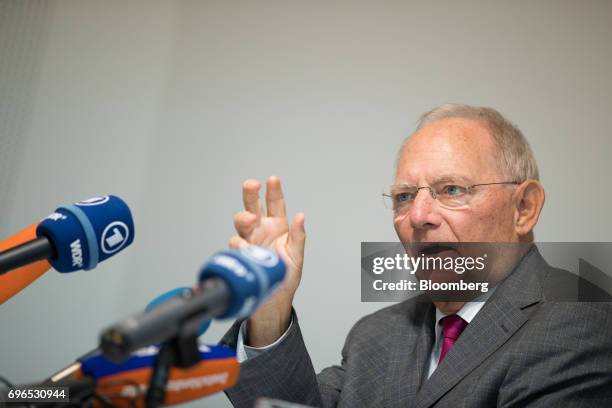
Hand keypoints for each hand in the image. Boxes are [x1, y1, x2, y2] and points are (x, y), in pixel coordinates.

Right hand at [229, 176, 305, 345]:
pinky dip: (240, 243)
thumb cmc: (285, 277)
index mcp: (278, 227)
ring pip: (241, 222)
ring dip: (244, 218)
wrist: (272, 300)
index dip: (273, 191)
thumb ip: (298, 236)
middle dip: (251, 194)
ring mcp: (249, 241)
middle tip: (251, 185)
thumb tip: (301, 216)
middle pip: (253, 206)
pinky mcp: (241, 254)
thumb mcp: (297, 256)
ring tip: (251, 220)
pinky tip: (246, 246)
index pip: (275, 204)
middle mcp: (261, 230)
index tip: (272, 180)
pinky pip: (236, 244)